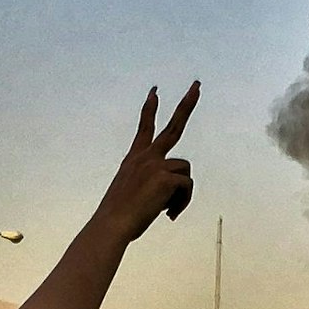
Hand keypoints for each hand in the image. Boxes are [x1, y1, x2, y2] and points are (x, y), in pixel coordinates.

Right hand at [90, 82, 198, 241]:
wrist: (112, 224)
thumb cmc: (119, 218)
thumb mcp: (132, 195)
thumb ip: (150, 186)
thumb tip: (170, 193)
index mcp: (134, 159)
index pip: (144, 127)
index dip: (150, 108)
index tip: (155, 90)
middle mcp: (145, 157)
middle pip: (174, 126)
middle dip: (187, 104)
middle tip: (197, 85)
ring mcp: (156, 165)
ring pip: (185, 173)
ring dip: (181, 194)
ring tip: (166, 210)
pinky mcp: (166, 177)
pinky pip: (187, 188)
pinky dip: (182, 203)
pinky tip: (169, 214)